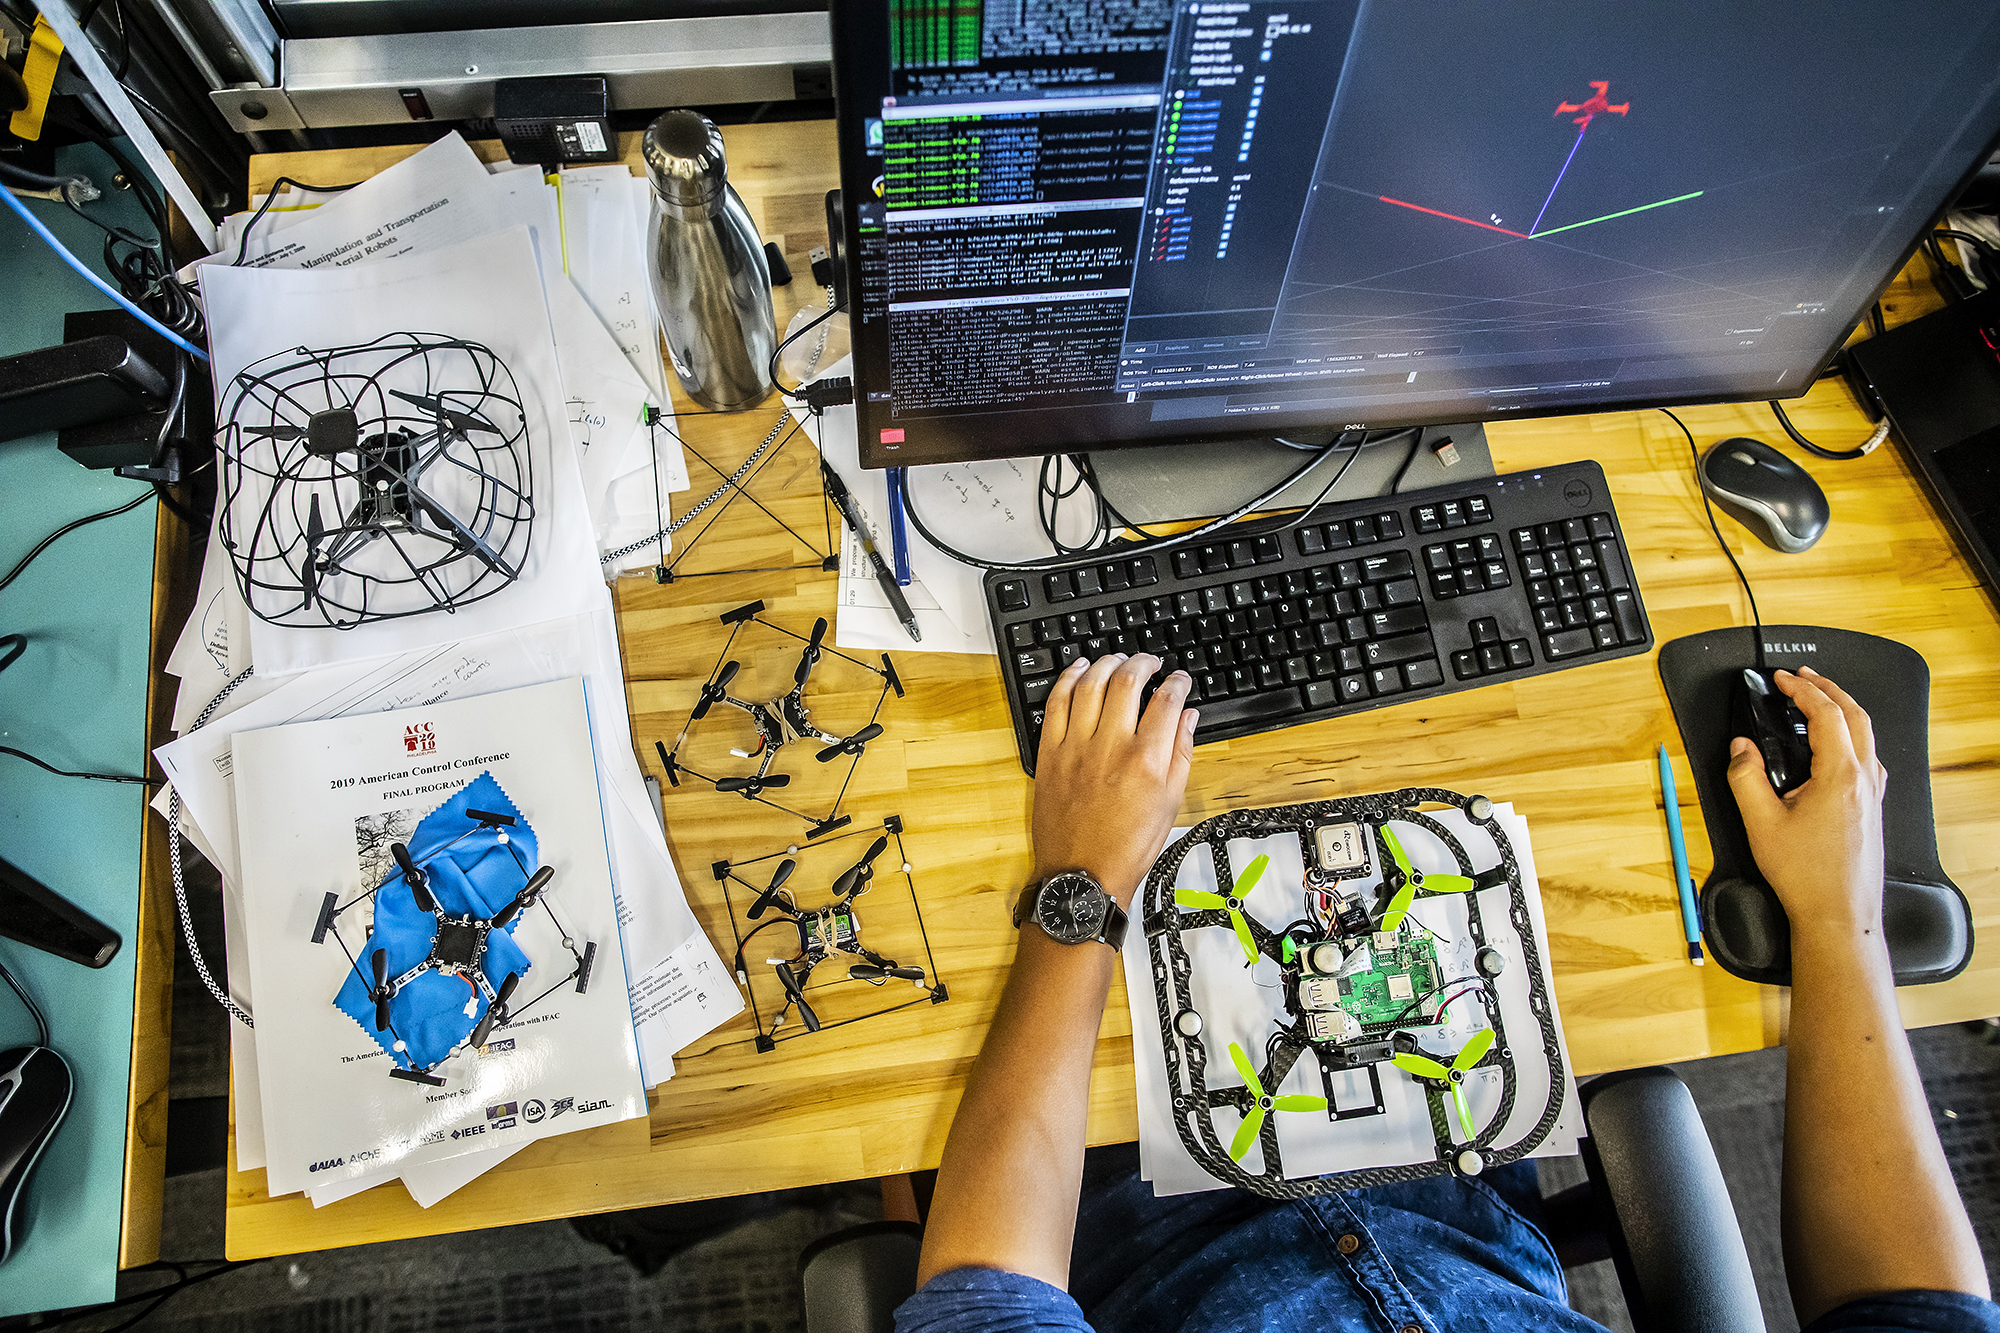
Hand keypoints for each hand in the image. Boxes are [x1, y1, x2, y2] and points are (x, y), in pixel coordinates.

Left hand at [1031, 654, 1197, 906]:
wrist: (1083, 873)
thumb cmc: (1128, 845)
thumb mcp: (1170, 802)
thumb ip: (1181, 753)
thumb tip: (1188, 717)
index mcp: (1146, 760)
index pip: (1166, 701)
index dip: (1176, 682)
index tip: (1179, 679)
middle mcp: (1111, 746)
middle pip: (1127, 681)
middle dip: (1143, 662)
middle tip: (1150, 661)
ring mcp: (1076, 747)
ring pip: (1090, 684)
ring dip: (1106, 663)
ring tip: (1117, 658)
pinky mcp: (1051, 753)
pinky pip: (1056, 703)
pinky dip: (1068, 680)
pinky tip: (1079, 670)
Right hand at [1726, 667, 1888, 941]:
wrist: (1840, 915)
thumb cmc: (1806, 876)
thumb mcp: (1761, 823)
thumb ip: (1745, 777)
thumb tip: (1740, 747)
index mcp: (1840, 776)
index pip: (1826, 715)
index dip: (1802, 690)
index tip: (1782, 679)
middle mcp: (1865, 780)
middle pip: (1856, 716)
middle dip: (1829, 689)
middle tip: (1804, 678)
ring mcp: (1875, 795)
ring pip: (1867, 736)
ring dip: (1844, 711)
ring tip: (1818, 703)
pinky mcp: (1874, 809)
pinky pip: (1870, 758)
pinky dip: (1852, 737)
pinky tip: (1835, 748)